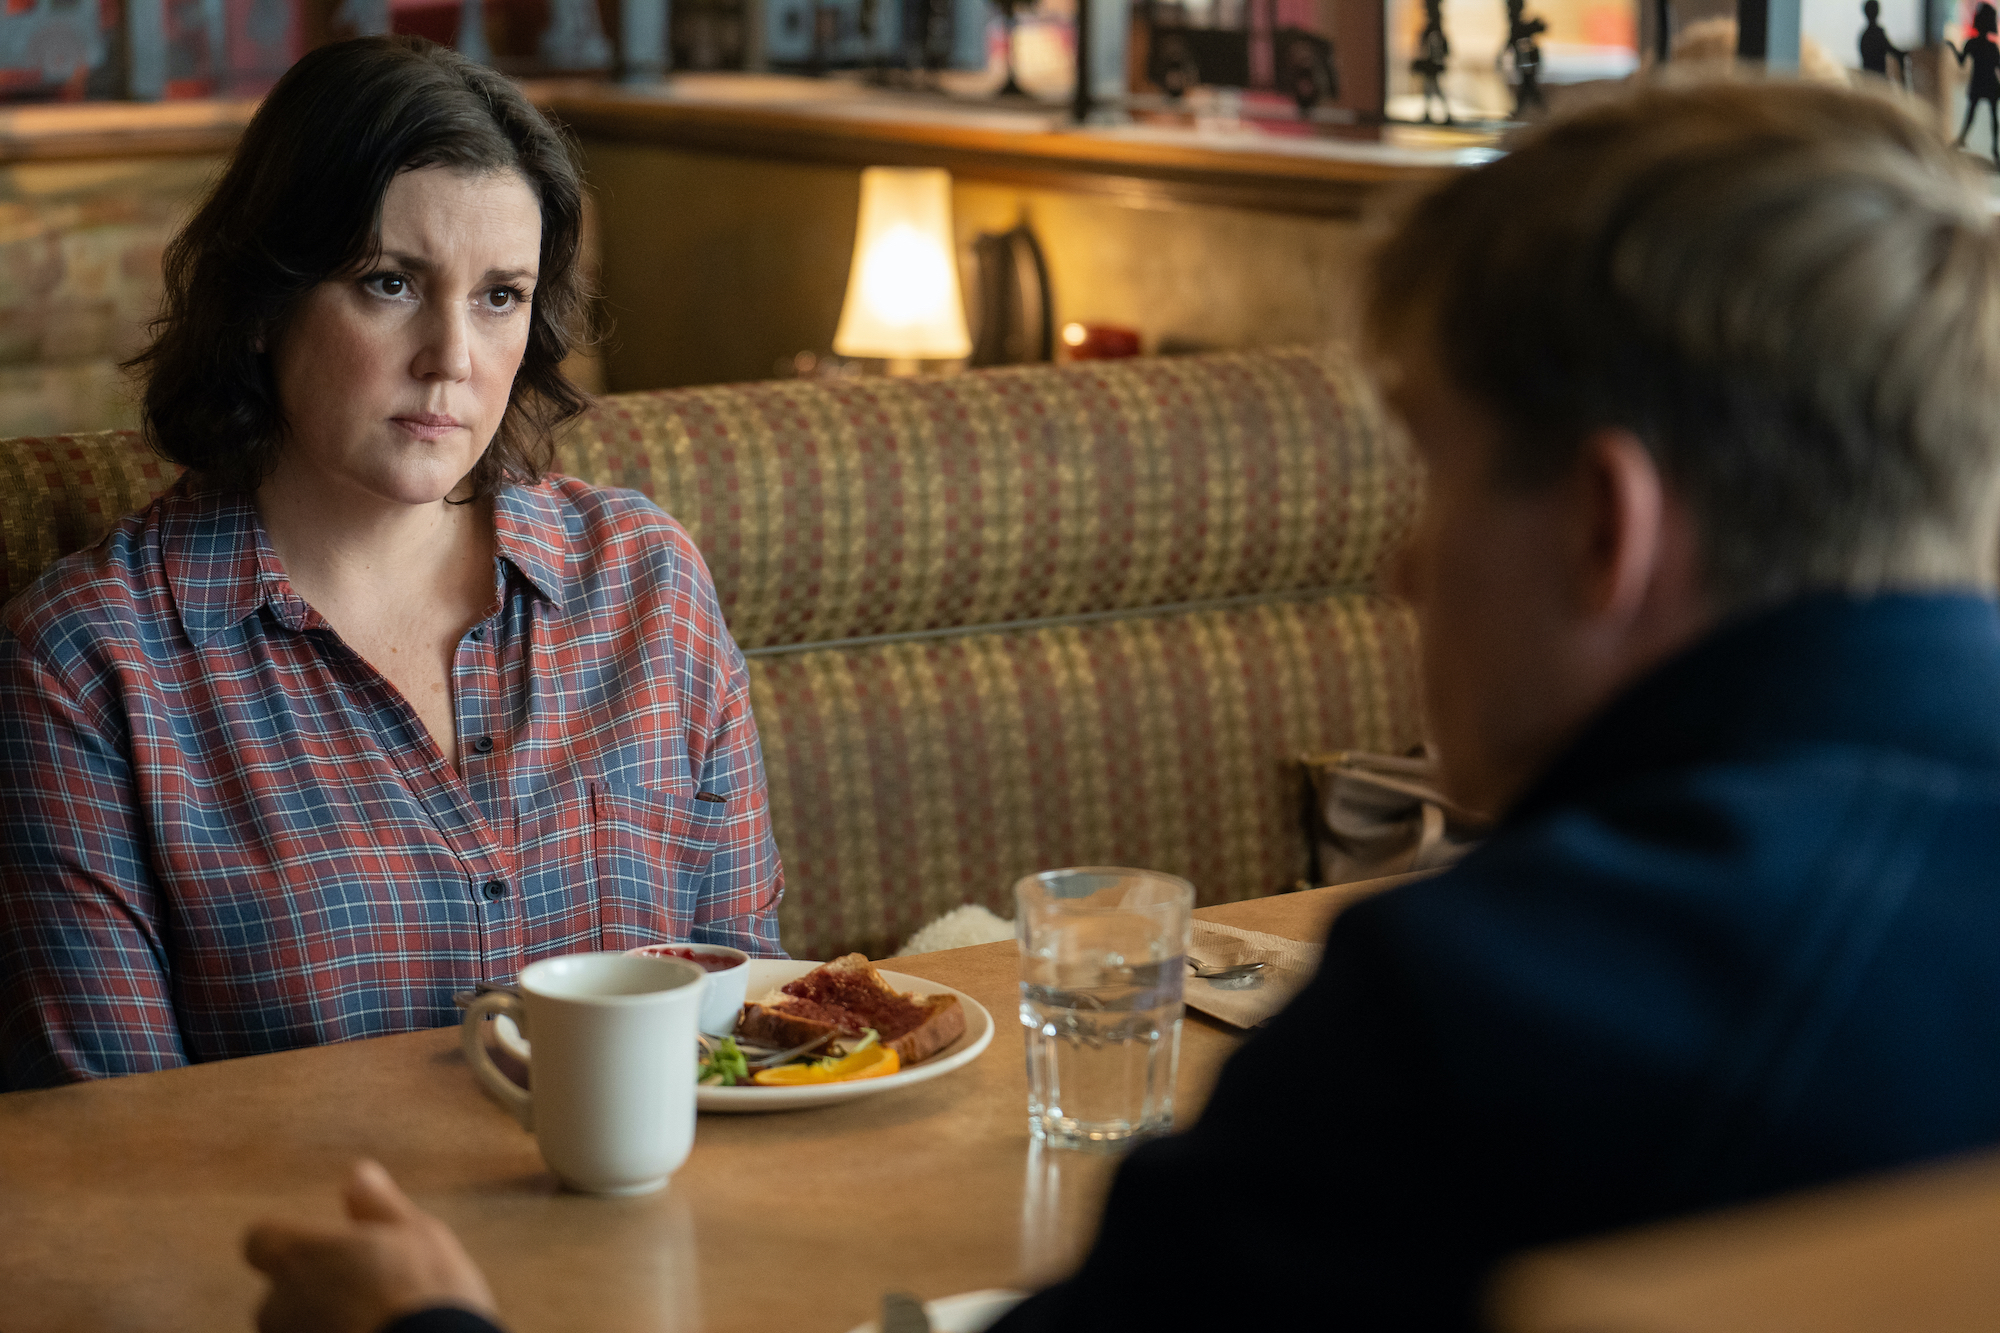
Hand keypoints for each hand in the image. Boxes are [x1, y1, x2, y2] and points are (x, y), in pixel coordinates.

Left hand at [244, 1159, 498, 1332]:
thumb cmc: (424, 1294)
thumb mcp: (416, 1233)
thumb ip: (377, 1205)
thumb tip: (357, 1175)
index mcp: (301, 1257)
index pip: (259, 1238)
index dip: (288, 1239)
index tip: (325, 1243)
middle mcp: (279, 1305)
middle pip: (281, 1291)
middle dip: (315, 1289)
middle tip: (370, 1287)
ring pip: (298, 1325)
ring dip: (323, 1320)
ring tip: (377, 1318)